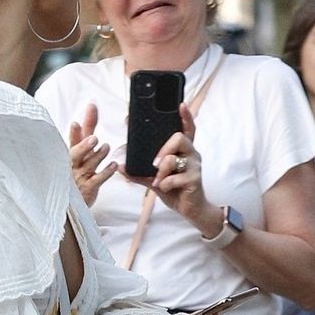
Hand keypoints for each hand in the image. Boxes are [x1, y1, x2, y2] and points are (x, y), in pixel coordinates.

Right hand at [69, 103, 116, 205]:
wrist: (72, 202)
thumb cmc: (77, 171)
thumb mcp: (81, 149)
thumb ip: (86, 129)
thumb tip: (91, 107)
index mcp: (71, 155)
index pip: (72, 142)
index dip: (73, 134)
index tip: (75, 124)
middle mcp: (74, 165)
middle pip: (76, 155)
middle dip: (84, 147)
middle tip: (94, 139)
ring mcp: (80, 178)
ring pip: (89, 166)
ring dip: (98, 157)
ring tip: (106, 147)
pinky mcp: (88, 189)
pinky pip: (97, 180)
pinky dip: (106, 172)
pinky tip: (113, 165)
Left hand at [145, 103, 211, 230]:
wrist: (190, 209)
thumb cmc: (174, 189)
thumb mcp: (154, 178)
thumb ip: (138, 171)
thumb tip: (120, 165)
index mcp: (183, 150)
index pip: (186, 128)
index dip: (185, 117)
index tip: (180, 104)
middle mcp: (191, 154)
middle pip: (179, 137)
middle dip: (164, 148)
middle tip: (155, 162)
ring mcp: (194, 166)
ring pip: (175, 158)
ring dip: (162, 170)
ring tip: (158, 180)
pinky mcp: (195, 180)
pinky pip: (175, 177)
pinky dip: (165, 183)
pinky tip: (164, 187)